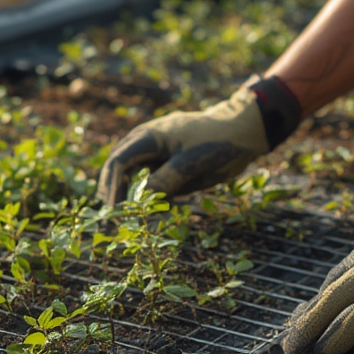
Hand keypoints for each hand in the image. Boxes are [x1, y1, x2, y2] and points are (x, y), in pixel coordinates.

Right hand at [97, 77, 299, 203]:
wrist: (241, 132)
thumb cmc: (219, 142)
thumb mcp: (193, 164)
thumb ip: (166, 180)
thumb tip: (140, 200)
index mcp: (149, 137)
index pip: (119, 162)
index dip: (112, 188)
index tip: (114, 213)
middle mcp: (146, 142)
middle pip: (117, 168)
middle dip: (113, 194)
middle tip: (113, 221)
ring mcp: (154, 152)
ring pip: (130, 176)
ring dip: (126, 197)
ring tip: (127, 221)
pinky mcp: (164, 163)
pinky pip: (147, 181)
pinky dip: (145, 197)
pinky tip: (149, 213)